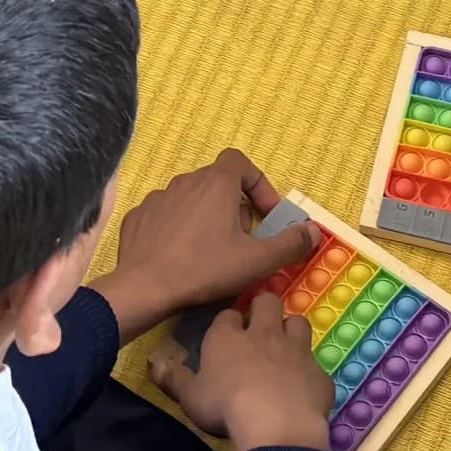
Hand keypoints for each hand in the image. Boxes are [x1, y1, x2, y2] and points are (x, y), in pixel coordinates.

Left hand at [90, 151, 316, 338]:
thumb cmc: (205, 269)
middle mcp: (185, 181)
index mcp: (216, 183)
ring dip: (206, 218)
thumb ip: (291, 244)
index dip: (258, 184)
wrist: (144, 288)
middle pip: (217, 183)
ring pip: (190, 200)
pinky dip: (178, 229)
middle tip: (242, 241)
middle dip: (235, 207)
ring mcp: (157, 198)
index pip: (240, 162)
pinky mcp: (137, 217)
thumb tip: (313, 231)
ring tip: (211, 252)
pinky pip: (165, 216)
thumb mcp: (258, 261)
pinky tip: (180, 257)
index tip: (265, 215)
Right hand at [148, 291, 339, 450]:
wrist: (275, 424)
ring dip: (291, 331)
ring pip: (298, 322)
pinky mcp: (319, 374)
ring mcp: (296, 351)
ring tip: (284, 349)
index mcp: (228, 337)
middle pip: (267, 302)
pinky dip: (309, 373)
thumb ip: (174, 378)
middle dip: (264, 308)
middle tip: (258, 328)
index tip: (226, 334)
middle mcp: (264, 334)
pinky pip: (316, 365)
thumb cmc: (225, 407)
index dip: (228, 322)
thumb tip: (155, 363)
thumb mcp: (190, 397)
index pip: (227, 315)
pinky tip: (303, 389)